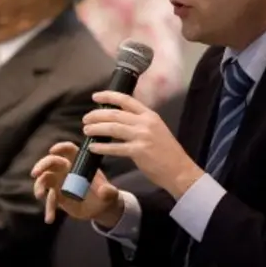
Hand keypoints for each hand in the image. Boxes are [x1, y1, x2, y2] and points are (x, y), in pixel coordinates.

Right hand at [31, 142, 123, 228]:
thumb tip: (104, 191)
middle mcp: (67, 170)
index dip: (61, 148)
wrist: (101, 209)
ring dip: (39, 186)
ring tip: (40, 195)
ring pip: (45, 179)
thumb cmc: (107, 195)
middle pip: (51, 162)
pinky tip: (50, 219)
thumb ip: (109, 192)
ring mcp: (60, 183)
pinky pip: (49, 200)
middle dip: (41, 166)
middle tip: (35, 173)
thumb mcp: (111, 194)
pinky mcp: (57, 196)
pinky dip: (48, 209)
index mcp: (80, 163)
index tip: (52, 151)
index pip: (69, 150)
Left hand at [83, 91, 203, 198]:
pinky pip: (115, 147)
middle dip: (97, 115)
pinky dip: (101, 147)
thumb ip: (140, 123)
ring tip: (86, 130)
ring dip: (96, 128)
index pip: (126, 100)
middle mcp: (146, 122)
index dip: (109, 96)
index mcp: (150, 115)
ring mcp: (142, 136)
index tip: (95, 97)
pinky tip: (93, 147)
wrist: (180, 170)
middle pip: (115, 114)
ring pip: (113, 128)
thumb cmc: (167, 152)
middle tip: (86, 119)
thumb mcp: (156, 130)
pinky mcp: (139, 151)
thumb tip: (118, 120)